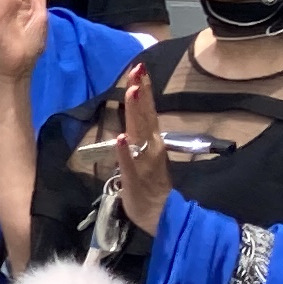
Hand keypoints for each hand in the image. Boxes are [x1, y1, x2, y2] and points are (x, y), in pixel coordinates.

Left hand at [117, 64, 171, 230]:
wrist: (161, 215)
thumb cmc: (151, 185)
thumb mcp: (147, 155)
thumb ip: (141, 136)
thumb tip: (134, 117)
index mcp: (152, 141)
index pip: (148, 111)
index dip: (143, 90)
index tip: (139, 68)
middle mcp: (151, 147)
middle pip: (145, 115)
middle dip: (140, 92)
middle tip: (137, 70)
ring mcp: (144, 161)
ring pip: (139, 132)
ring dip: (136, 112)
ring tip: (132, 91)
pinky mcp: (134, 178)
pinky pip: (129, 162)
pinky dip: (125, 150)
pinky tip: (120, 137)